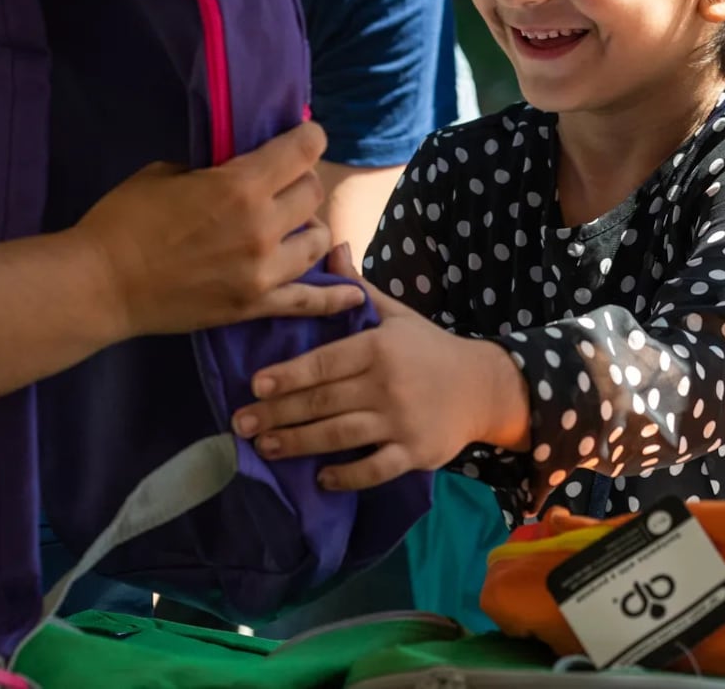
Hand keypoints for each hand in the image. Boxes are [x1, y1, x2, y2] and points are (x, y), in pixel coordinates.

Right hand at [71, 121, 362, 335]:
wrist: (101, 284)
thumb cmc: (123, 220)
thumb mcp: (166, 173)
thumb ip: (213, 171)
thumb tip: (237, 171)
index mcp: (240, 186)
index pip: (302, 150)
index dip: (308, 136)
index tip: (304, 135)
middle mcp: (262, 227)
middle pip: (312, 194)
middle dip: (300, 182)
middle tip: (283, 184)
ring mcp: (263, 272)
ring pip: (318, 241)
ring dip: (307, 228)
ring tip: (291, 228)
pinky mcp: (255, 306)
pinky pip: (310, 301)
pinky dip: (335, 297)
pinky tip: (355, 295)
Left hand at [231, 260, 529, 490]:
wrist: (483, 386)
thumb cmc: (429, 349)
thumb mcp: (396, 314)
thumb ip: (358, 288)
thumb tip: (330, 246)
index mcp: (378, 347)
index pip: (325, 362)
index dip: (289, 375)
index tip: (255, 385)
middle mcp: (387, 384)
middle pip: (324, 401)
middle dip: (279, 414)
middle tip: (241, 423)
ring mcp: (402, 421)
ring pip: (341, 435)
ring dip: (299, 443)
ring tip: (265, 446)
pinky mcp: (415, 453)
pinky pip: (374, 468)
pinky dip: (347, 476)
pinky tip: (320, 479)